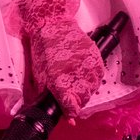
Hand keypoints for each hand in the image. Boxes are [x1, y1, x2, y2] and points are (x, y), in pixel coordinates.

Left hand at [5, 0, 107, 116]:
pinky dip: (93, 79)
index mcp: (59, 81)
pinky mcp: (95, 57)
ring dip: (86, 90)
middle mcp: (75, 75)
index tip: (71, 116)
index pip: (71, 107)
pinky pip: (99, 75)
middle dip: (77, 101)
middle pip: (83, 99)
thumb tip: (55, 110)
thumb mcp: (40, 75)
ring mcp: (87, 66)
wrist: (53, 24)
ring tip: (77, 83)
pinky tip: (84, 75)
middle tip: (71, 95)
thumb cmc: (43, 50)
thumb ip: (49, 94)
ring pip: (92, 88)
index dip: (71, 113)